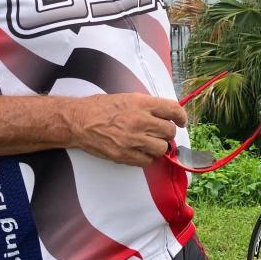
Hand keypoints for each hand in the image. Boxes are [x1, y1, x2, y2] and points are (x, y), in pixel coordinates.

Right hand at [69, 93, 186, 166]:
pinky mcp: (124, 155)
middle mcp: (140, 121)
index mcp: (141, 104)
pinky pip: (147, 161)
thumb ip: (147, 106)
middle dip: (167, 134)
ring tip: (149, 143)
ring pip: (161, 149)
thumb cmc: (100, 107)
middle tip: (159, 133)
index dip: (181, 116)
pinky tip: (139, 151)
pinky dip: (146, 158)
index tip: (181, 121)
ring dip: (158, 147)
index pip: (173, 109)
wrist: (78, 121)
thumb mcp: (127, 98)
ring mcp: (133, 139)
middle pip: (170, 132)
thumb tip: (165, 115)